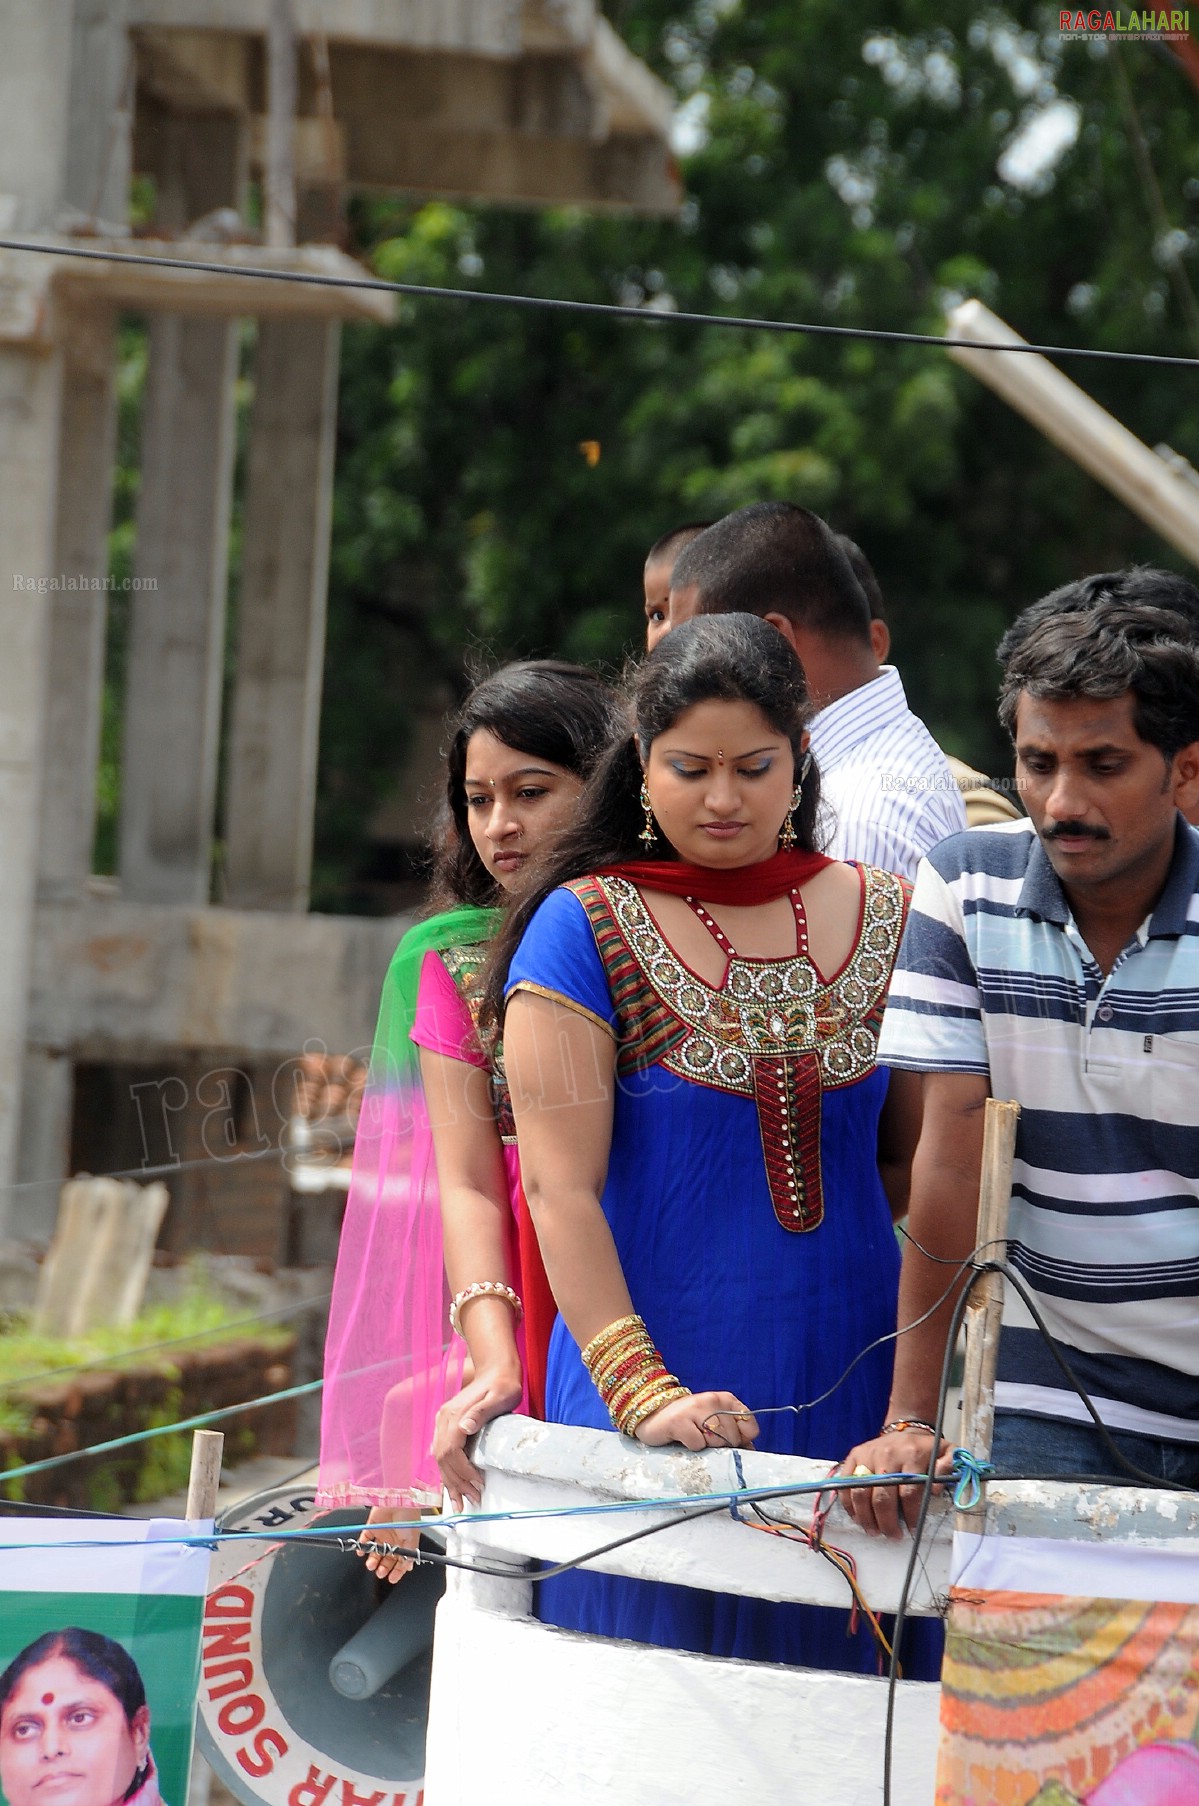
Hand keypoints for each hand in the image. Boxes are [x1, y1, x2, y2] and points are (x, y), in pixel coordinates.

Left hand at [356, 1503, 420, 1583]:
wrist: (398, 1500)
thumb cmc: (409, 1518)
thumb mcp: (412, 1539)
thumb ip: (409, 1555)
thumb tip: (408, 1567)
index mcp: (404, 1543)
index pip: (400, 1561)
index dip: (396, 1571)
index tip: (391, 1579)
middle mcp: (393, 1540)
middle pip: (386, 1558)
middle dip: (383, 1567)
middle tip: (380, 1573)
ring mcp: (382, 1533)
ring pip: (375, 1551)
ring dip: (372, 1559)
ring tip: (370, 1564)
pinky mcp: (372, 1526)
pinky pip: (365, 1539)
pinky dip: (362, 1546)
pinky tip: (362, 1552)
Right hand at [433, 1363, 523, 1510]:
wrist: (496, 1368)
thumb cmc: (502, 1384)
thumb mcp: (498, 1396)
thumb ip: (481, 1412)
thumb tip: (465, 1428)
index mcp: (454, 1415)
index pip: (451, 1452)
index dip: (463, 1472)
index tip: (478, 1485)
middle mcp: (444, 1419)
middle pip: (443, 1459)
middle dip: (456, 1483)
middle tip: (473, 1500)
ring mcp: (443, 1422)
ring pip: (439, 1458)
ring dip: (449, 1481)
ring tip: (460, 1502)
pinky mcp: (447, 1424)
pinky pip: (442, 1452)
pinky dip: (447, 1471)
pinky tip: (452, 1484)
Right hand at [634, 1390, 758, 1451]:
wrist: (654, 1416)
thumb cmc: (689, 1422)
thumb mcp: (715, 1422)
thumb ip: (734, 1433)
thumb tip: (751, 1451)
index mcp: (725, 1399)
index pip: (749, 1425)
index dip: (743, 1439)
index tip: (730, 1441)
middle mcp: (712, 1400)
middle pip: (733, 1437)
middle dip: (722, 1445)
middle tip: (705, 1439)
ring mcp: (695, 1408)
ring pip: (717, 1440)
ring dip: (707, 1446)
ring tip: (694, 1436)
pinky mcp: (679, 1421)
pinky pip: (697, 1445)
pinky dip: (691, 1447)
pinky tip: (683, 1438)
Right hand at [838, 1430, 954, 1539]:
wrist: (905, 1429)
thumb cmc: (926, 1449)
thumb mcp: (946, 1452)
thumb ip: (948, 1467)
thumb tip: (936, 1488)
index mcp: (911, 1455)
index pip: (908, 1492)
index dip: (910, 1515)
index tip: (912, 1530)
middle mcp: (887, 1455)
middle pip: (882, 1497)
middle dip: (886, 1523)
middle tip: (892, 1536)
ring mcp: (868, 1455)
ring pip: (861, 1493)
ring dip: (866, 1518)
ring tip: (874, 1531)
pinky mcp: (854, 1456)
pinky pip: (846, 1484)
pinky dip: (849, 1504)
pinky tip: (858, 1517)